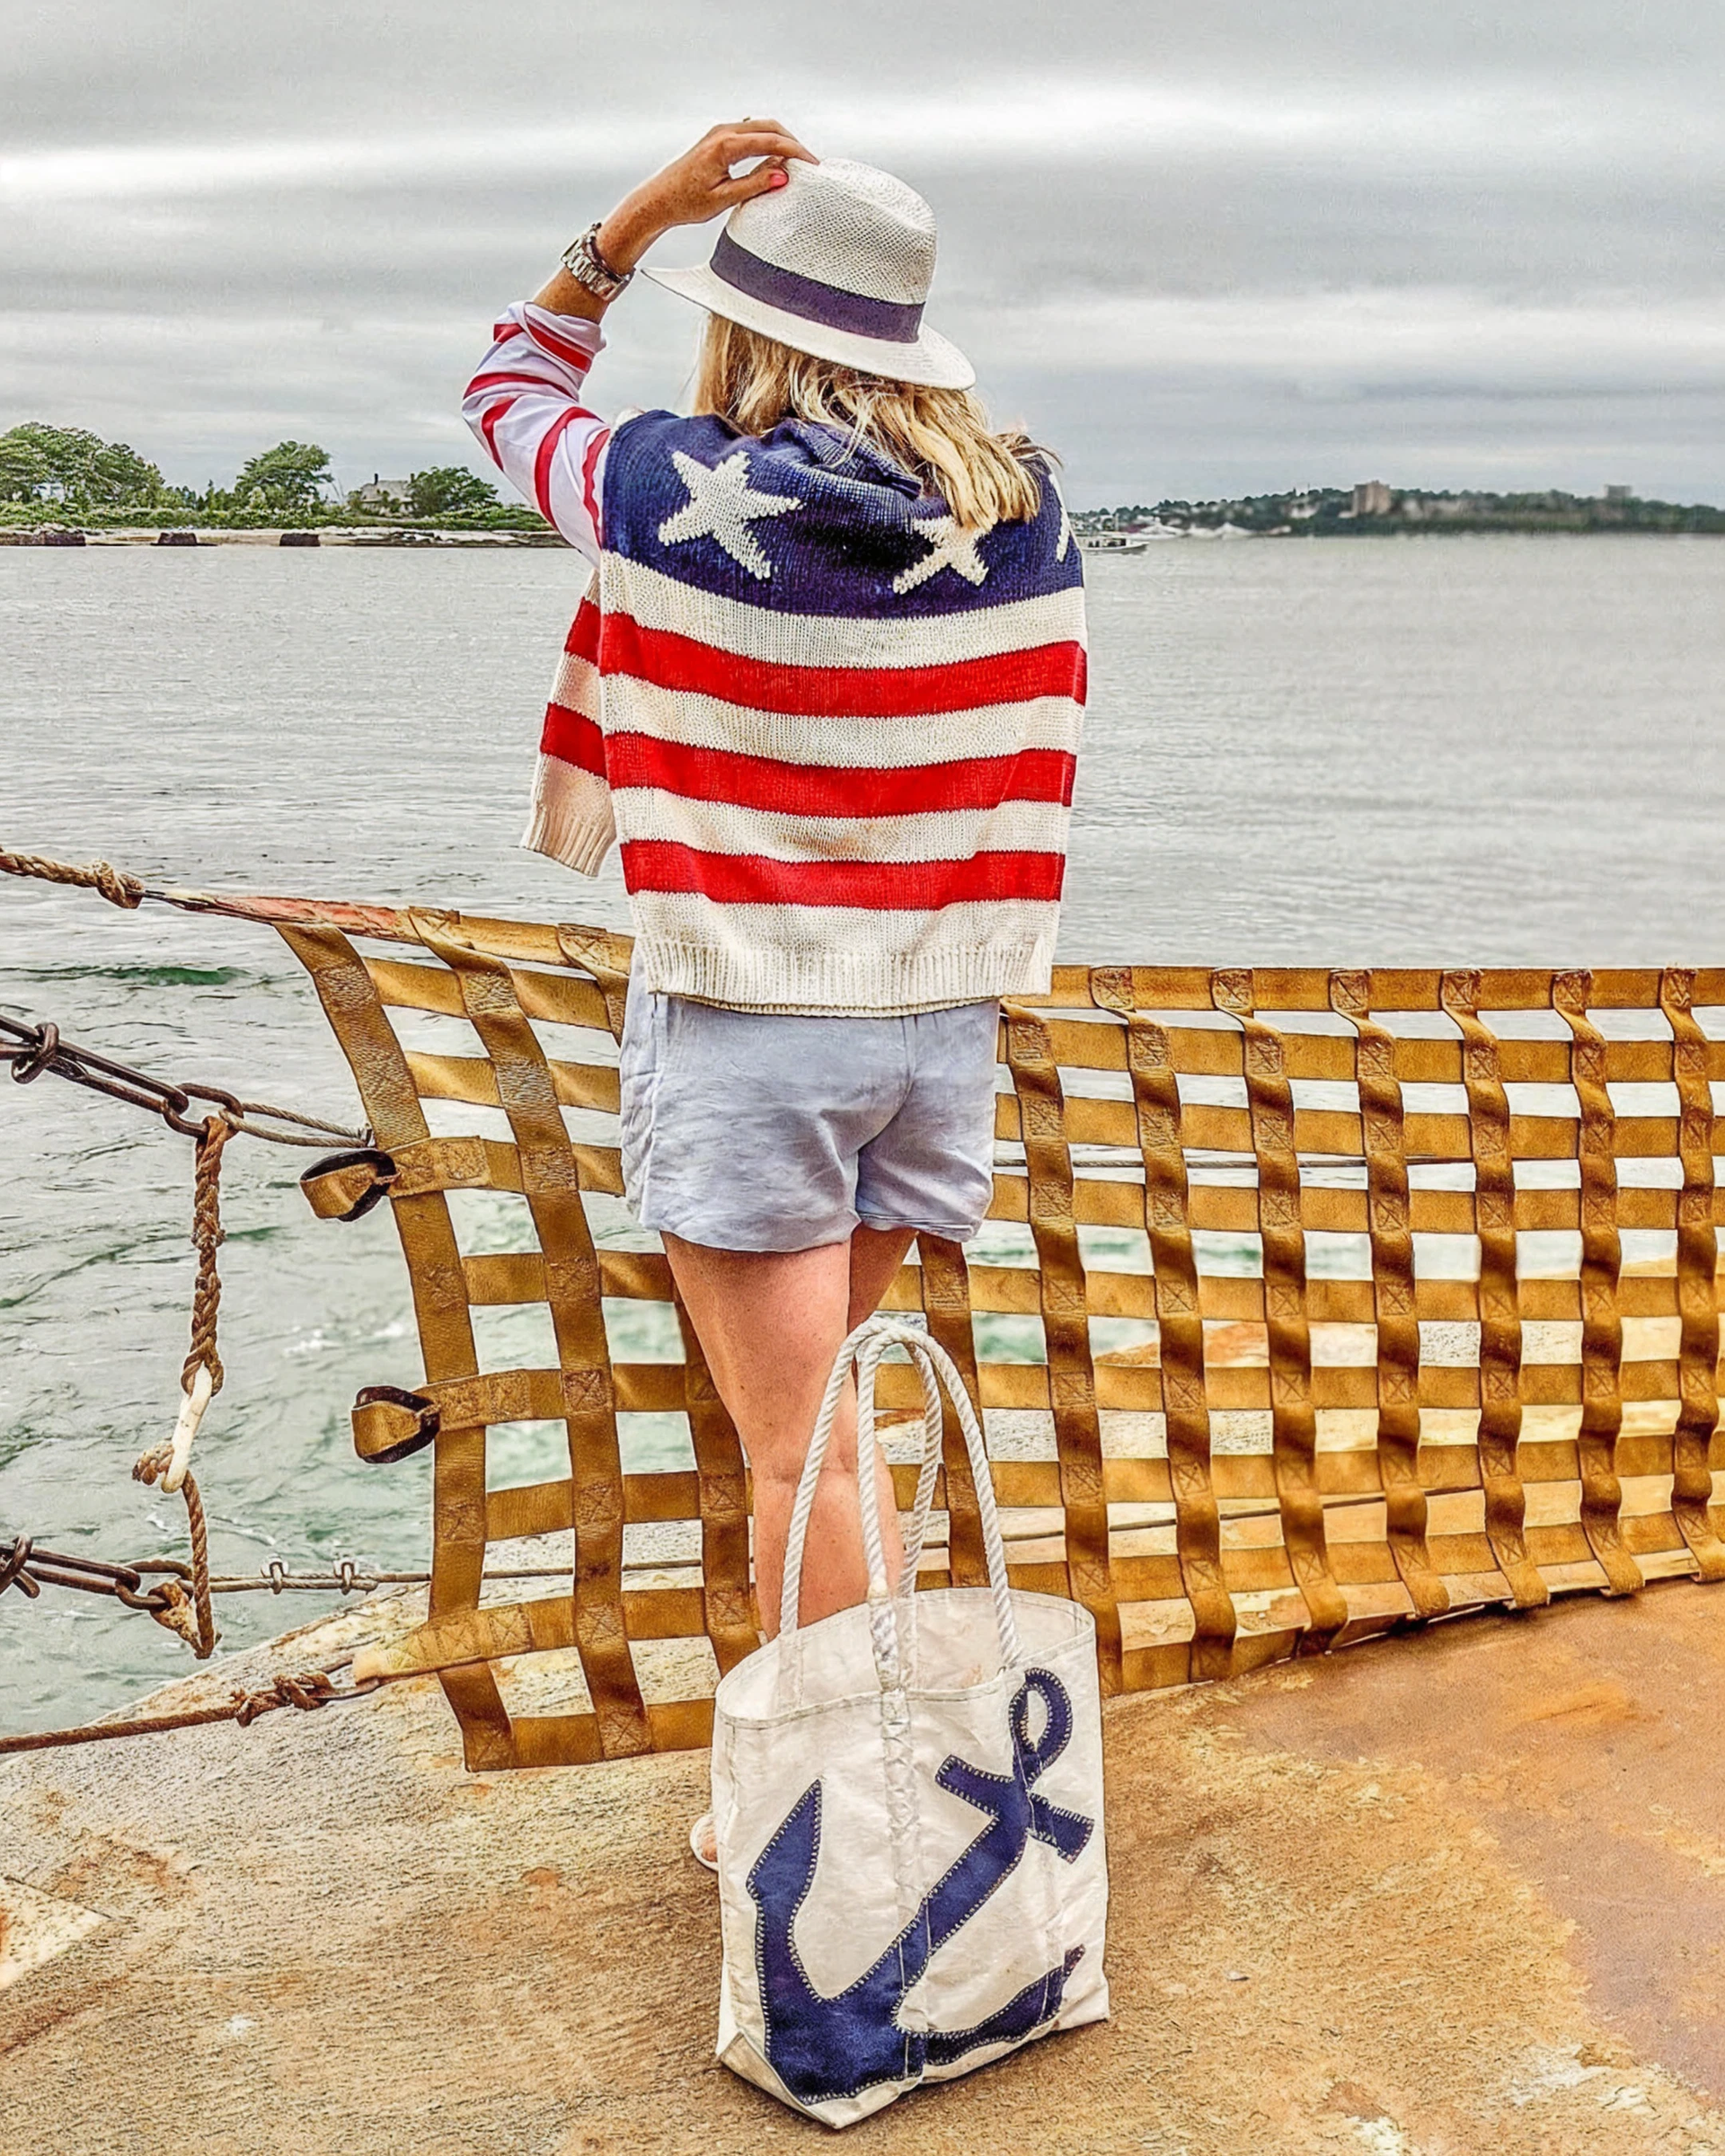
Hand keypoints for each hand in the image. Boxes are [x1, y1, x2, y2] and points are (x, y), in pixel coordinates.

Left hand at [597, 121, 817, 271]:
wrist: (659, 200)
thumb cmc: (685, 202)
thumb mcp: (724, 199)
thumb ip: (755, 185)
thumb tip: (782, 174)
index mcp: (725, 145)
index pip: (771, 141)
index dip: (796, 152)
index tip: (813, 164)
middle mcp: (723, 132)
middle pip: (769, 126)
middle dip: (793, 142)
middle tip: (809, 163)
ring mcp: (720, 132)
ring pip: (760, 127)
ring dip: (780, 141)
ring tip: (795, 163)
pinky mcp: (718, 138)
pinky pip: (750, 133)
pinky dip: (766, 142)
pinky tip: (774, 160)